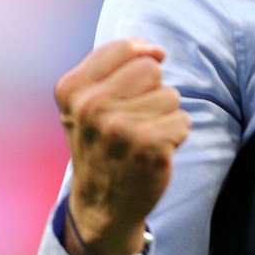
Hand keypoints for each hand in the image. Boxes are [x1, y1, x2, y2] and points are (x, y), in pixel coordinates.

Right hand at [54, 38, 188, 254]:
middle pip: (151, 69)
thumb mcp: (84, 101)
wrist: (101, 205)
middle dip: (151, 91)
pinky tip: (154, 152)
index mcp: (72, 89)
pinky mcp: (149, 148)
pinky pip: (183, 120)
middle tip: (134, 120)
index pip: (125, 49)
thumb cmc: (100, 143)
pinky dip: (175, 135)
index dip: (139, 62)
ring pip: (170, 95)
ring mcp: (119, 128)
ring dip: (164, 116)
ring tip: (142, 138)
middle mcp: (91, 107)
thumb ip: (113, 65)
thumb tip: (156, 51)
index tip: (132, 88)